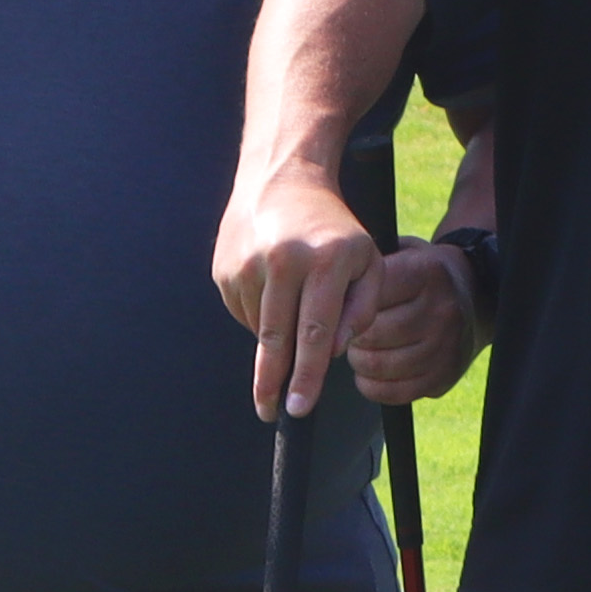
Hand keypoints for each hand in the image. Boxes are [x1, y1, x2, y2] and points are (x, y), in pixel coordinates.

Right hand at [214, 162, 384, 420]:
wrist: (282, 178)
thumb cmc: (334, 229)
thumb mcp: (366, 261)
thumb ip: (361, 310)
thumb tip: (332, 353)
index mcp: (325, 260)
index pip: (315, 332)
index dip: (307, 375)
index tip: (300, 409)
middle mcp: (283, 260)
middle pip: (277, 339)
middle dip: (273, 383)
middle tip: (272, 413)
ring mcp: (247, 263)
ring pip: (259, 328)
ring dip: (274, 337)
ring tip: (289, 303)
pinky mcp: (224, 267)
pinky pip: (242, 313)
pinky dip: (258, 315)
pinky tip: (270, 289)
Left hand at [345, 238, 482, 402]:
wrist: (472, 297)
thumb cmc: (418, 276)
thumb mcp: (402, 253)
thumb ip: (368, 267)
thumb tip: (322, 293)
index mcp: (427, 273)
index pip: (371, 293)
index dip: (345, 304)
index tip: (336, 305)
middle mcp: (441, 310)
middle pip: (373, 333)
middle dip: (348, 336)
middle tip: (344, 332)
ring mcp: (445, 347)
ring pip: (379, 365)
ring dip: (358, 361)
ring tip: (359, 348)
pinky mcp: (443, 377)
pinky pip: (393, 392)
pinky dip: (371, 385)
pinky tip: (371, 372)